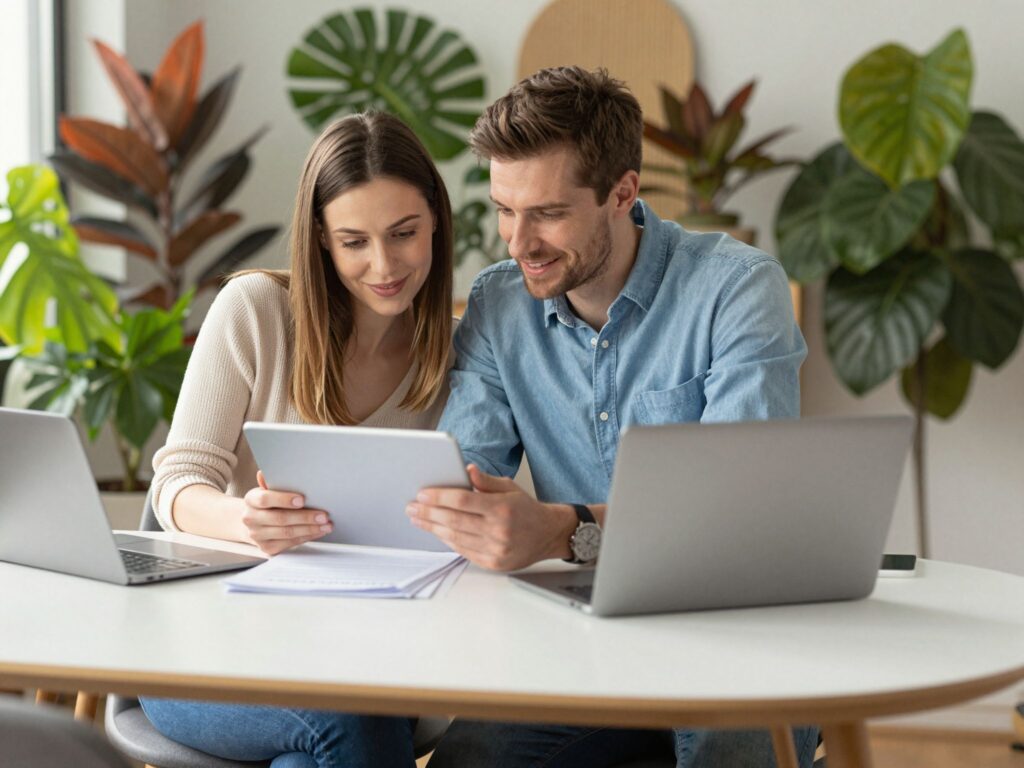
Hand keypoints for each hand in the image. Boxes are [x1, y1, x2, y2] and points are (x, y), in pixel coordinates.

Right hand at [240, 471, 332, 554]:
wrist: (253, 522)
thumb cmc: (266, 502)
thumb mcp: (267, 489)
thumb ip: (273, 481)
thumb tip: (270, 472)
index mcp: (251, 500)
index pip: (265, 499)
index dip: (284, 499)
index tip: (302, 499)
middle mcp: (251, 518)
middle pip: (280, 519)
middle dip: (305, 517)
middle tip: (324, 515)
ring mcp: (257, 535)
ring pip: (287, 533)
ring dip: (310, 529)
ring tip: (326, 525)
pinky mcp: (267, 548)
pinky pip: (290, 543)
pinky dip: (307, 537)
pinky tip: (318, 531)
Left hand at [407, 464, 576, 570]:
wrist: (548, 535)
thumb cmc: (527, 509)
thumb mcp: (510, 487)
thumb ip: (486, 480)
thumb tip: (467, 469)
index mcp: (502, 508)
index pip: (462, 500)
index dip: (439, 497)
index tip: (422, 494)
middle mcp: (498, 530)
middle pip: (453, 521)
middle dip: (428, 513)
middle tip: (412, 507)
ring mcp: (495, 549)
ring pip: (455, 538)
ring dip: (432, 528)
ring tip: (418, 519)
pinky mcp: (493, 563)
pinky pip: (463, 551)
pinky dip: (447, 540)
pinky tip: (437, 531)